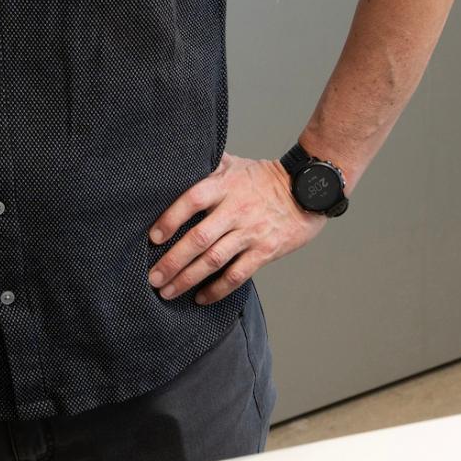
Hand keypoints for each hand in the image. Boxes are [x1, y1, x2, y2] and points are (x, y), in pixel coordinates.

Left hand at [147, 151, 327, 304]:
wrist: (308, 190)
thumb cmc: (265, 178)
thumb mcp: (236, 164)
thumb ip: (208, 165)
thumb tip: (176, 162)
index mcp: (225, 186)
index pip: (192, 200)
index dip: (170, 219)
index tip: (152, 237)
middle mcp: (236, 210)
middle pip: (199, 238)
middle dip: (172, 261)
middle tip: (152, 277)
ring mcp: (251, 232)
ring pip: (214, 260)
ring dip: (187, 279)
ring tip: (167, 291)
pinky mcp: (265, 251)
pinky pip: (237, 275)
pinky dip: (217, 289)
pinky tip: (200, 298)